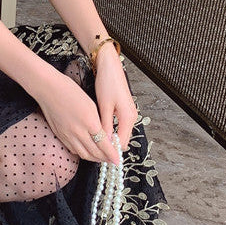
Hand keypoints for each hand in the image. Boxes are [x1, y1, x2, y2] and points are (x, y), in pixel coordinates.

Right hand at [33, 68, 119, 163]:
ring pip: (84, 154)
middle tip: (112, 161)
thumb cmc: (70, 91)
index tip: (118, 160)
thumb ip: (98, 122)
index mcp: (89, 122)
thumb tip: (105, 136)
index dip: (112, 154)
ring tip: (101, 159)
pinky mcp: (60, 135)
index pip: (104, 144)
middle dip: (105, 159)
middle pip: (94, 152)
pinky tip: (87, 151)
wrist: (48, 89)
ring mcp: (67, 135)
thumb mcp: (90, 104)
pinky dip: (82, 153)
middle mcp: (78, 132)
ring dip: (94, 159)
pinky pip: (73, 149)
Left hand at [93, 44, 137, 160]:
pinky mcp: (123, 110)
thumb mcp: (104, 107)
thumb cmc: (107, 84)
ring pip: (119, 133)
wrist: (110, 66)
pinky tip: (99, 132)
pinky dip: (109, 131)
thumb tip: (104, 143)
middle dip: (110, 147)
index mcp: (128, 117)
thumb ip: (105, 126)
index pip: (122, 143)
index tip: (99, 158)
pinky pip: (118, 126)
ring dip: (109, 140)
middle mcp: (131, 117)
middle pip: (122, 140)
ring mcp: (128, 113)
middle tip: (94, 153)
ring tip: (95, 144)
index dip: (112, 152)